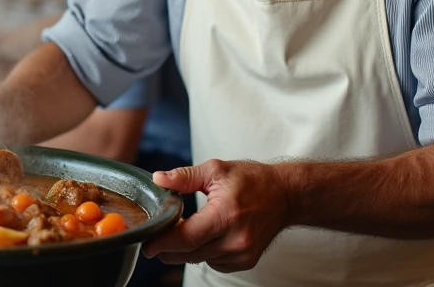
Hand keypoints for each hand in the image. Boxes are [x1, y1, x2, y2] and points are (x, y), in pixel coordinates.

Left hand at [143, 159, 290, 272]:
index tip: (147, 244)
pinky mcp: (246, 262)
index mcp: (226, 215)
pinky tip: (210, 235)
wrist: (286, 195)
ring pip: (200, 259)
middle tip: (157, 237)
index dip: (163, 243)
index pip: (186, 238)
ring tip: (189, 227)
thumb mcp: (216, 170)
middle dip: (169, 248)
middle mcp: (236, 239)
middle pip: (190, 253)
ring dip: (188, 249)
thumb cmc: (252, 179)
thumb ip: (184, 177)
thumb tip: (159, 179)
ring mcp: (242, 254)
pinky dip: (205, 252)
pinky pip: (214, 262)